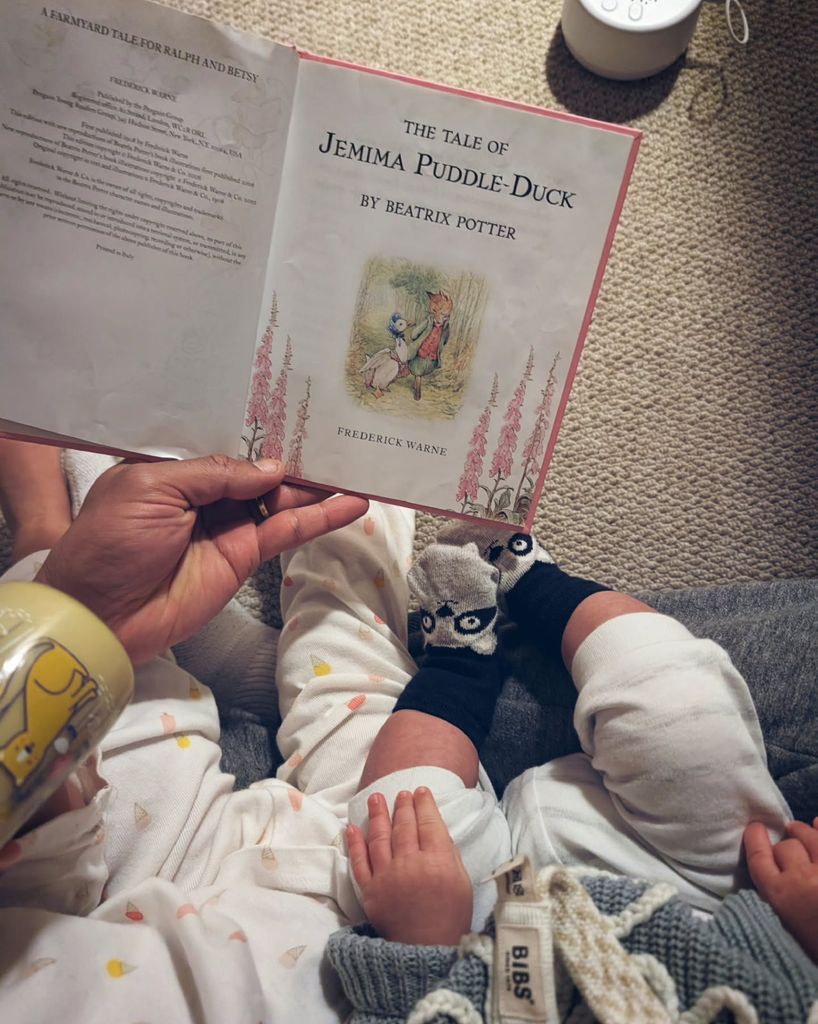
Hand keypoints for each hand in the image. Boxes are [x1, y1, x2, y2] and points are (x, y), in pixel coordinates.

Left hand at [35, 455, 367, 663]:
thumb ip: (213, 473)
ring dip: (317, 486)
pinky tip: (351, 505)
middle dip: (297, 455)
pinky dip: (320, 519)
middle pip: (260, 470)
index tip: (300, 409)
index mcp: (175, 469)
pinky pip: (287, 532)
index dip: (261, 430)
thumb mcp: (152, 488)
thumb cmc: (110, 541)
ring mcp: (229, 526)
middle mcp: (205, 494)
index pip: (226, 444)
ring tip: (358, 464)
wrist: (100, 614)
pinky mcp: (245, 557)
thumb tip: (273, 467)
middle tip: (341, 436)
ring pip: (281, 499)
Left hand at [347, 787, 472, 945]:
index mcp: (437, 862)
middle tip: (402, 793)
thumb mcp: (463, 882)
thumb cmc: (450, 917)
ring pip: (380, 837)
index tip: (421, 792)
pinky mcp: (369, 891)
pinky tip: (353, 827)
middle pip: (404, 825)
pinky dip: (355, 843)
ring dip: (378, 814)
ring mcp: (387, 877)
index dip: (424, 804)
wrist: (426, 951)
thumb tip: (435, 829)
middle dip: (403, 805)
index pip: (429, 822)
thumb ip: (449, 853)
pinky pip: (359, 862)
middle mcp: (410, 864)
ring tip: (376, 798)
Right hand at [744, 819, 817, 962]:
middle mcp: (801, 878)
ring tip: (800, 831)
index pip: (759, 858)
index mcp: (781, 898)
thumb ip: (781, 907)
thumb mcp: (791, 934)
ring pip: (808, 835)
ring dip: (802, 832)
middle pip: (785, 848)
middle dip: (786, 848)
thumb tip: (775, 885)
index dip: (755, 839)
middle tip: (787, 850)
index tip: (755, 829)